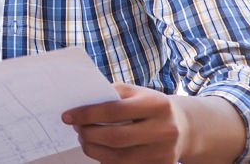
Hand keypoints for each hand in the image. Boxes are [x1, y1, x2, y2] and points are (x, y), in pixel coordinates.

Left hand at [63, 83, 189, 163]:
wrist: (182, 127)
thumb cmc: (149, 106)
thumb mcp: (135, 93)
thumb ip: (110, 95)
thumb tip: (78, 104)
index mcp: (156, 105)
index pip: (113, 111)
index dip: (86, 115)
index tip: (67, 116)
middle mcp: (164, 130)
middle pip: (115, 138)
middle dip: (88, 134)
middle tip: (76, 129)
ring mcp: (164, 153)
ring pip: (118, 158)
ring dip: (93, 150)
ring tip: (84, 139)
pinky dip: (106, 159)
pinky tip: (99, 150)